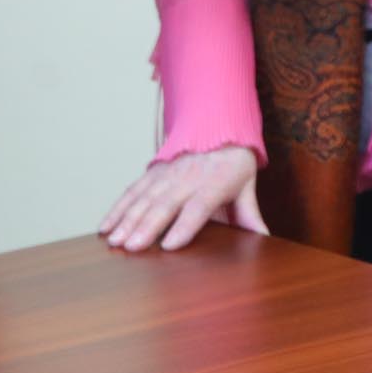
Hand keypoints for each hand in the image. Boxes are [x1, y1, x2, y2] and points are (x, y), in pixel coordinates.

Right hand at [100, 147, 265, 251]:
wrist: (218, 125)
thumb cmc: (233, 162)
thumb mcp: (246, 187)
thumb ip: (250, 216)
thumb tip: (266, 241)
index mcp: (211, 185)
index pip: (197, 208)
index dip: (184, 227)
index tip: (169, 245)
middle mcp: (185, 180)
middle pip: (164, 205)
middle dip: (146, 227)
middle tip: (131, 247)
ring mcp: (166, 175)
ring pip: (143, 199)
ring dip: (126, 220)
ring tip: (114, 241)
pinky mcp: (152, 173)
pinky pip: (132, 191)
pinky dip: (117, 208)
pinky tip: (105, 226)